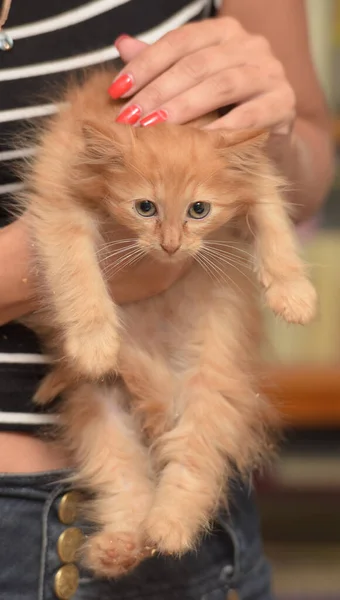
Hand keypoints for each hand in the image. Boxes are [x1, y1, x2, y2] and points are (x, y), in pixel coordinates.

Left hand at [109, 18, 295, 133]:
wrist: (269, 137)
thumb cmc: (223, 108)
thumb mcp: (191, 85)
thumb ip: (161, 65)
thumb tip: (122, 44)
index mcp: (224, 33)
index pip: (179, 42)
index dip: (144, 65)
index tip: (116, 91)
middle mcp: (250, 45)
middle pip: (196, 64)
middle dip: (158, 92)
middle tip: (129, 118)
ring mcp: (270, 72)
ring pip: (221, 84)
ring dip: (183, 107)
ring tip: (154, 128)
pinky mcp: (283, 103)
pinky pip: (249, 115)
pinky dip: (220, 129)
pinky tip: (194, 144)